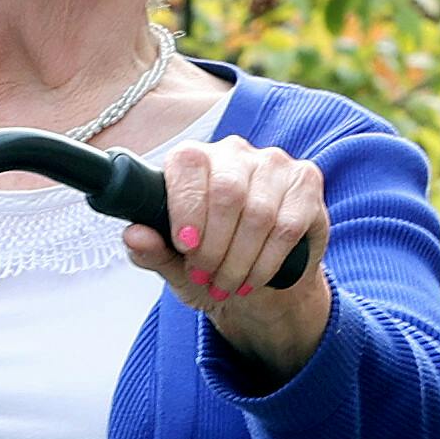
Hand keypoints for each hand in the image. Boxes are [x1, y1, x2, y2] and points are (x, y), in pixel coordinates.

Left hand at [129, 133, 332, 370]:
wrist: (262, 286)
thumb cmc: (212, 265)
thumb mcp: (175, 266)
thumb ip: (152, 251)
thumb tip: (133, 236)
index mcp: (195, 160)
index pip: (188, 165)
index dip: (186, 209)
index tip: (185, 247)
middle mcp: (235, 152)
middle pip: (226, 193)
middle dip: (214, 247)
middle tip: (207, 277)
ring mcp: (274, 164)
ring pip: (258, 214)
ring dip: (240, 261)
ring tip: (227, 285)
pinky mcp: (306, 183)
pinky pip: (287, 225)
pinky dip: (267, 261)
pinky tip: (255, 278)